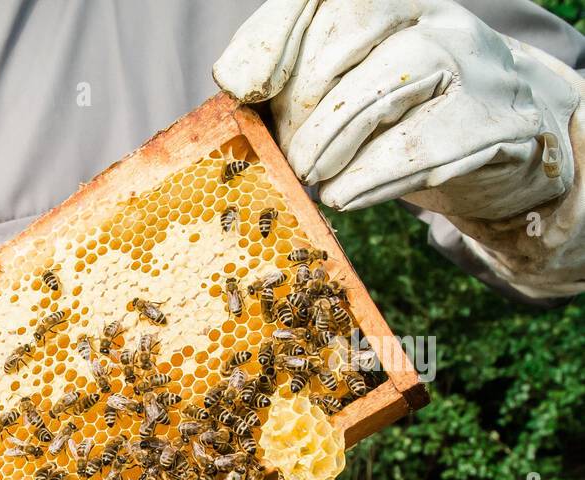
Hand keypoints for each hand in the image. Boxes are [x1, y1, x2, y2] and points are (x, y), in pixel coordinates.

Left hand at [214, 0, 579, 218]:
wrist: (506, 144)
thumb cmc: (405, 118)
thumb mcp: (349, 90)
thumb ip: (294, 85)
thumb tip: (237, 89)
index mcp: (395, 3)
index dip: (275, 36)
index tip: (245, 88)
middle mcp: (437, 17)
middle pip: (348, 41)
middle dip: (301, 105)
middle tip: (287, 155)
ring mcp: (473, 64)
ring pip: (388, 86)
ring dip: (332, 140)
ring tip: (310, 176)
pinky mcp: (494, 121)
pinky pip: (423, 147)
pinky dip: (371, 177)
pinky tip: (343, 196)